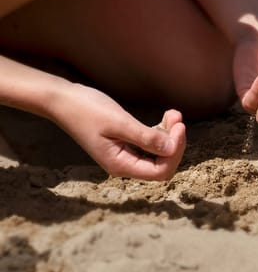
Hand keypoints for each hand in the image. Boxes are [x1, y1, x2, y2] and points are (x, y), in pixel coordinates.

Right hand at [50, 84, 185, 180]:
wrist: (64, 100)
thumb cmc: (87, 110)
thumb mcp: (119, 123)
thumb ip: (146, 138)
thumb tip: (172, 149)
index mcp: (121, 165)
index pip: (160, 172)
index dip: (175, 152)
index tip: (179, 127)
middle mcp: (125, 165)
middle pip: (162, 165)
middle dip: (175, 143)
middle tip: (177, 119)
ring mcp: (126, 155)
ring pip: (159, 154)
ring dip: (170, 135)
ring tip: (173, 114)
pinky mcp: (127, 143)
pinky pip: (151, 144)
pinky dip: (161, 131)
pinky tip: (167, 116)